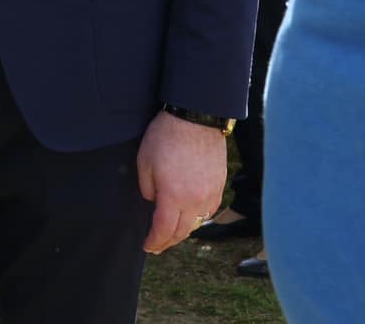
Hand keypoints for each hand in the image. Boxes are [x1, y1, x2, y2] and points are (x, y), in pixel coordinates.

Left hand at [137, 110, 228, 253]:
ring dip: (184, 231)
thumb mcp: (144, 162)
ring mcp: (210, 193)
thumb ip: (148, 189)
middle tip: (158, 245)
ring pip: (197, 222)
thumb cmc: (165, 137)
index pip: (163, 230)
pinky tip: (191, 215)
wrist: (195, 118)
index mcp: (173, 196)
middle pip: (182, 232)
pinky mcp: (220, 184)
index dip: (154, 241)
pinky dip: (198, 216)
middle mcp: (195, 200)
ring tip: (172, 232)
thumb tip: (155, 202)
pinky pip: (209, 209)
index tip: (147, 246)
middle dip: (168, 241)